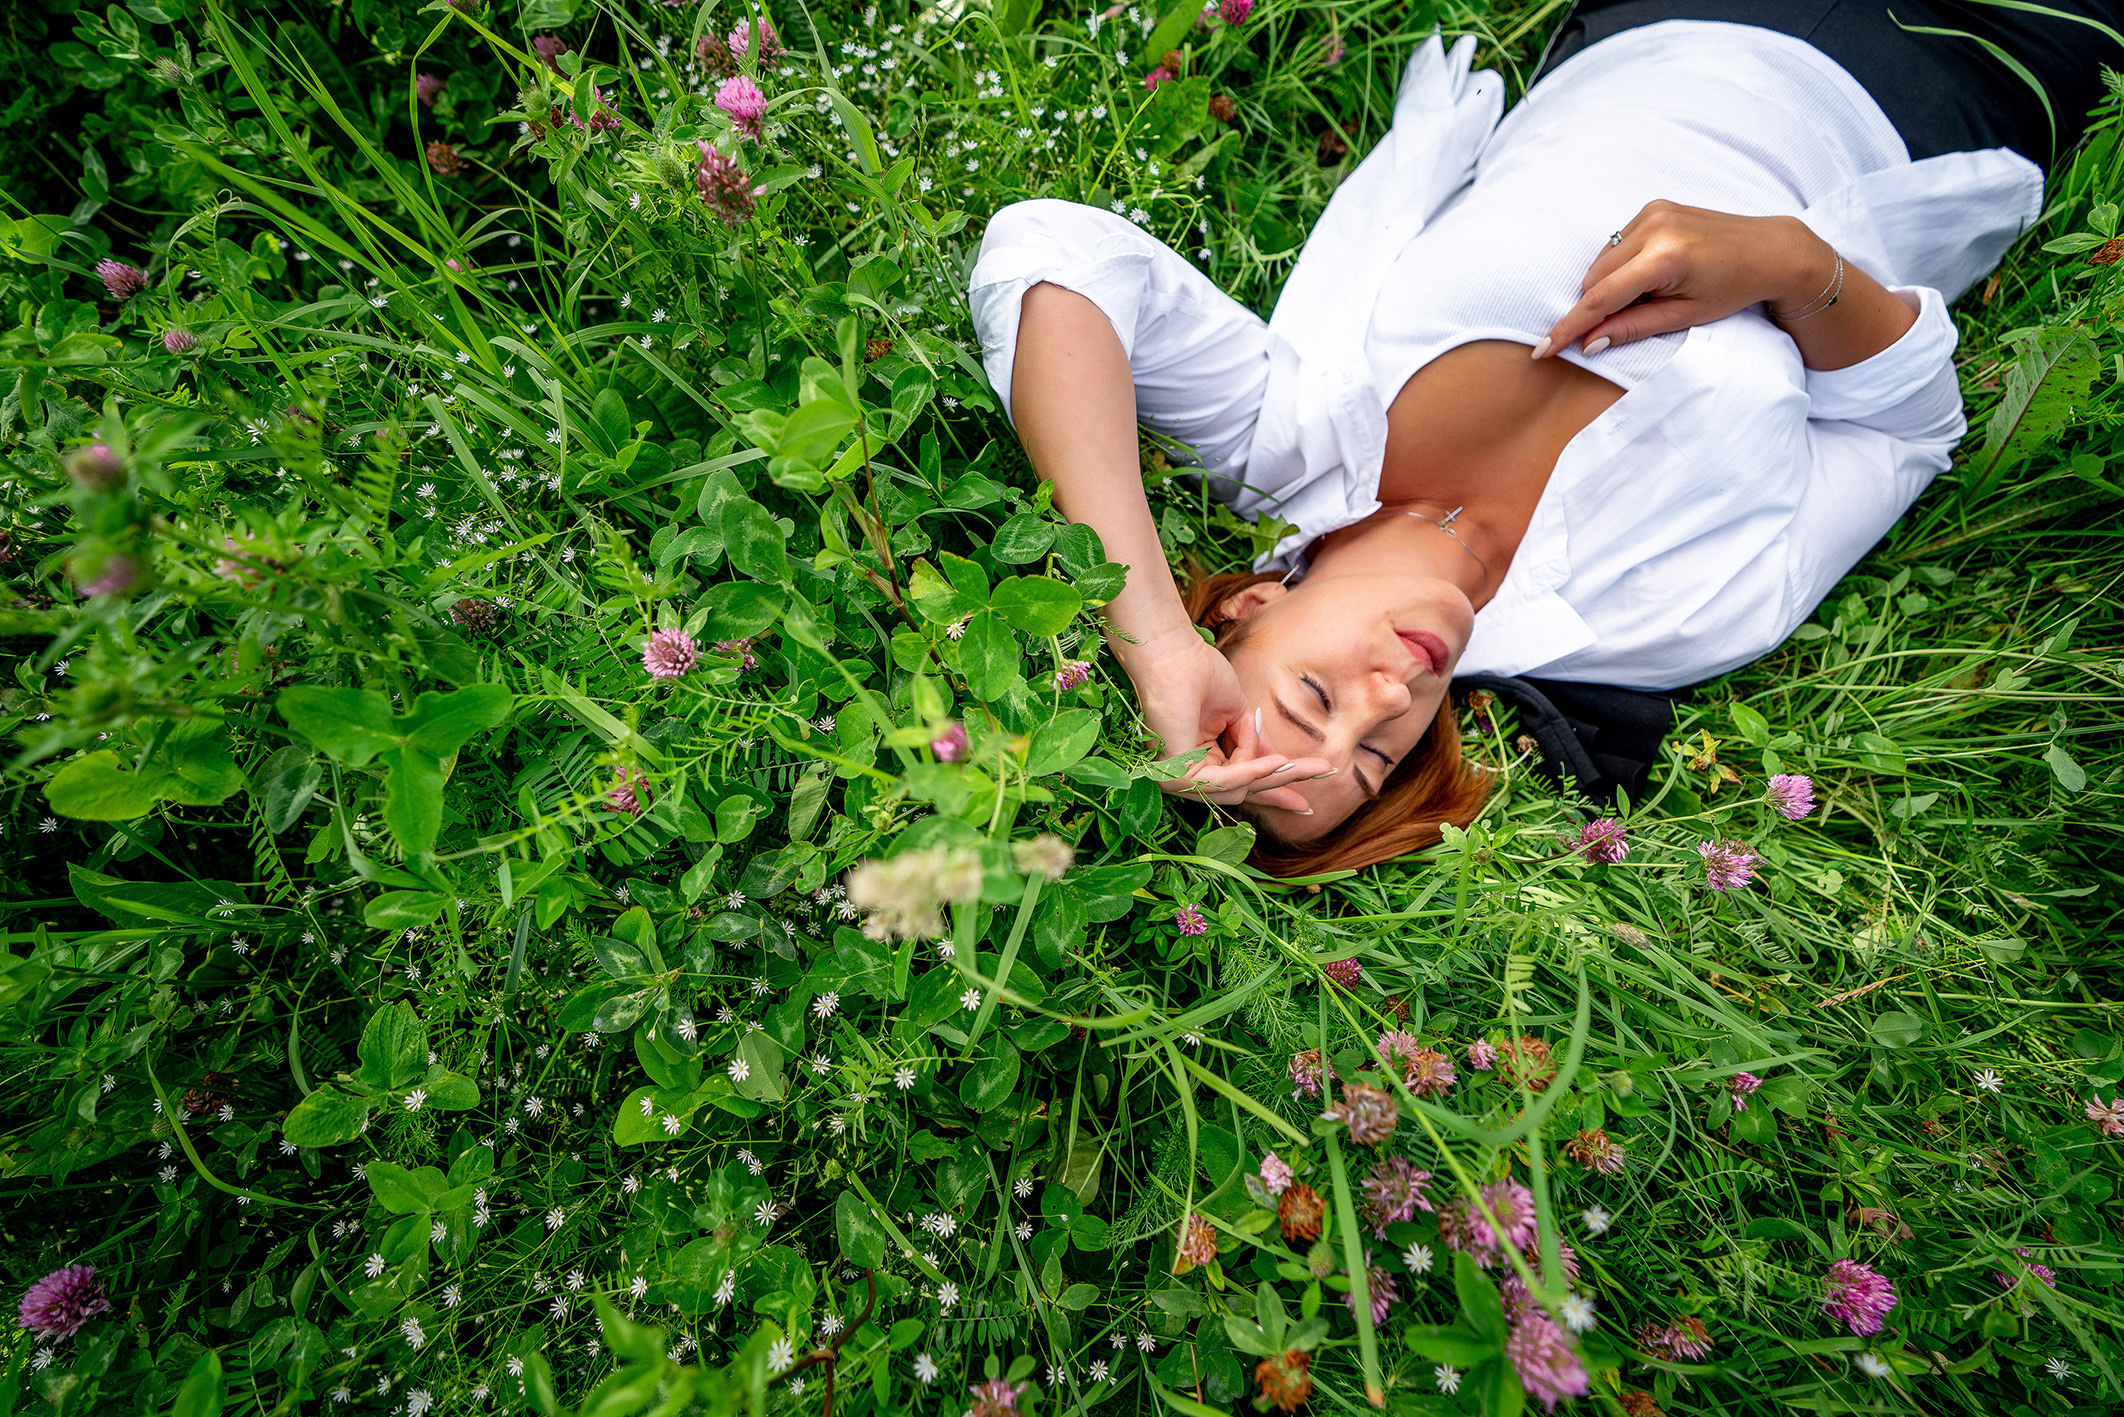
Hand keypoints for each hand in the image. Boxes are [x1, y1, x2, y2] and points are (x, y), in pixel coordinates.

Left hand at [1120, 629, 1330, 811]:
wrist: (1174, 655)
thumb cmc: (1199, 674)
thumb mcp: (1239, 715)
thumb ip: (1256, 745)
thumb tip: (1281, 765)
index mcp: (1199, 759)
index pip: (1240, 781)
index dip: (1275, 788)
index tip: (1307, 802)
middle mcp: (1187, 774)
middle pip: (1244, 788)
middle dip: (1284, 785)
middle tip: (1324, 774)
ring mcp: (1179, 777)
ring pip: (1239, 788)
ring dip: (1270, 772)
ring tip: (1293, 762)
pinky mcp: (1177, 775)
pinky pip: (1226, 781)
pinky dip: (1254, 770)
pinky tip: (1278, 762)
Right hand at [1536, 201, 1829, 356]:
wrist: (1772, 250)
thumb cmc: (1734, 288)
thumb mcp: (1686, 317)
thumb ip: (1633, 328)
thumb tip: (1589, 344)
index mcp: (1667, 259)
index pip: (1601, 298)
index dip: (1568, 326)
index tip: (1542, 349)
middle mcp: (1655, 227)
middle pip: (1595, 278)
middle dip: (1595, 307)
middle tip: (1618, 325)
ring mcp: (1653, 212)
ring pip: (1601, 261)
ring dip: (1608, 285)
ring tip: (1648, 295)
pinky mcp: (1654, 206)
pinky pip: (1615, 244)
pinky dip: (1619, 266)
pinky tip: (1648, 274)